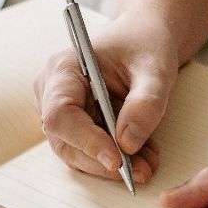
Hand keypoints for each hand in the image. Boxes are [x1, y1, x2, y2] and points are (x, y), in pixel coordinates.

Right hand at [33, 12, 180, 184]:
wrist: (144, 38)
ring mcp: (60, 109)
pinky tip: (143, 156)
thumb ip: (145, 103)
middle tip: (142, 170)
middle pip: (65, 140)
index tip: (118, 159)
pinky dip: (115, 158)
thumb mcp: (155, 68)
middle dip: (103, 160)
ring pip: (76, 151)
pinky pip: (88, 150)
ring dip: (111, 165)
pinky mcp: (74, 123)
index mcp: (63, 68)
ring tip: (148, 164)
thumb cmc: (145, 43)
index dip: (86, 141)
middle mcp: (52, 90)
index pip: (60, 114)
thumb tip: (128, 144)